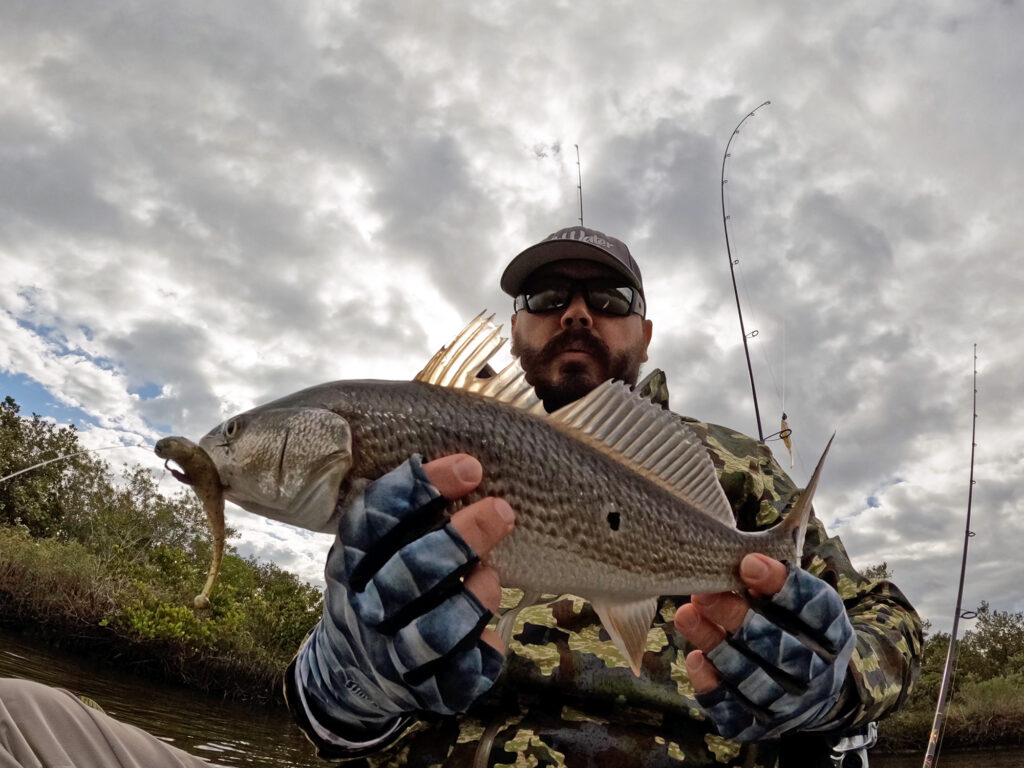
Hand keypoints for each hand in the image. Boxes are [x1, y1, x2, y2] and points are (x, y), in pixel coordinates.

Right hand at [294, 453, 514, 739]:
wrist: (351, 674)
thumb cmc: (380, 583)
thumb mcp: (374, 548)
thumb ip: (406, 512)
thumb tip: (469, 462)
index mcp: (349, 563)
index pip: (374, 520)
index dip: (420, 489)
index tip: (470, 467)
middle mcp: (365, 610)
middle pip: (409, 574)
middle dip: (461, 539)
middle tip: (502, 510)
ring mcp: (392, 656)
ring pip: (435, 631)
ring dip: (474, 597)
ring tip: (493, 573)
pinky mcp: (423, 693)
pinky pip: (459, 676)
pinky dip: (482, 650)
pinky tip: (492, 630)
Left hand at [674, 553, 855, 740]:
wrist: (812, 690)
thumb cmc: (796, 627)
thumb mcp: (801, 599)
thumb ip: (778, 577)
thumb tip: (744, 550)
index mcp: (833, 633)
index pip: (814, 608)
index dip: (781, 586)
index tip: (747, 563)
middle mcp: (818, 672)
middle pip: (779, 647)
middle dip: (737, 617)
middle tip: (702, 591)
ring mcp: (792, 704)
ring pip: (753, 679)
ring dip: (717, 647)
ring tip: (686, 615)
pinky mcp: (763, 725)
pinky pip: (735, 712)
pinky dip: (713, 687)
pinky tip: (695, 659)